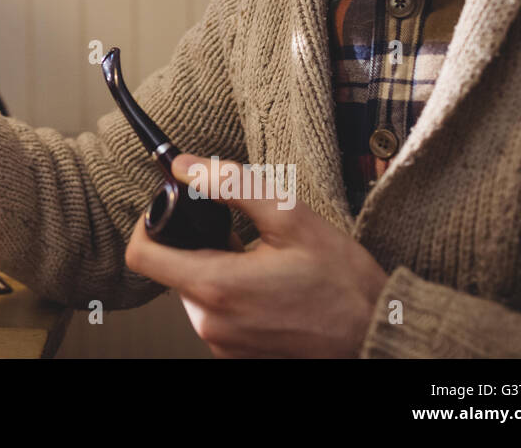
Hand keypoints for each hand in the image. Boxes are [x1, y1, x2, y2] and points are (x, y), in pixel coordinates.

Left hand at [123, 153, 389, 357]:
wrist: (379, 333)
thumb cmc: (342, 281)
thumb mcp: (290, 216)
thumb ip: (230, 184)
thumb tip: (185, 165)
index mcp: (216, 286)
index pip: (141, 256)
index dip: (147, 225)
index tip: (167, 210)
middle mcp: (211, 323)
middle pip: (171, 271)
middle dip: (196, 247)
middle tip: (237, 236)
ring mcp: (223, 344)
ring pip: (194, 293)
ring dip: (216, 272)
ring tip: (259, 265)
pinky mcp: (236, 356)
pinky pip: (216, 317)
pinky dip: (231, 297)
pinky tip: (267, 290)